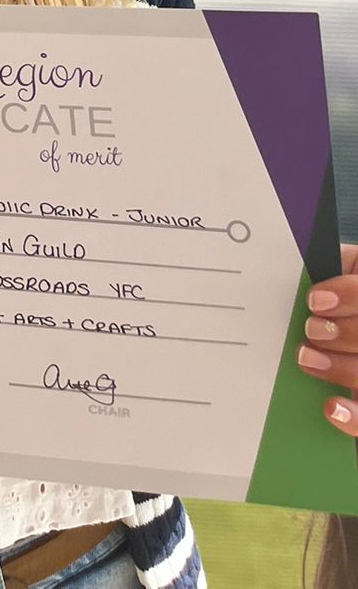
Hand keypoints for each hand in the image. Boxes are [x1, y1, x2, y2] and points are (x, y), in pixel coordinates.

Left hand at [298, 241, 357, 436]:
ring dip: (340, 368)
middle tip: (310, 330)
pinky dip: (353, 416)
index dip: (348, 296)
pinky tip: (330, 407)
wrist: (337, 315)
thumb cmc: (332, 287)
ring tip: (307, 359)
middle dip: (342, 334)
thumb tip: (298, 234)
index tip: (314, 301)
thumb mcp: (334, 266)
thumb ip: (324, 263)